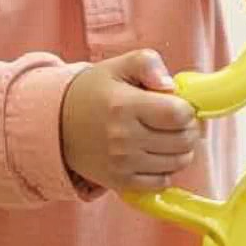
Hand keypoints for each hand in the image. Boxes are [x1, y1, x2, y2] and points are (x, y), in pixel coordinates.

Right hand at [60, 50, 199, 192]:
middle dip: (189, 129)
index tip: (179, 106)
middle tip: (177, 122)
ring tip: (166, 136)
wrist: (57, 124)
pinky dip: (166, 169)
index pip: (180, 115)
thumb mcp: (118, 67)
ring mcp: (122, 163)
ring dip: (181, 149)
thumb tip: (171, 86)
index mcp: (124, 106)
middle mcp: (123, 138)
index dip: (188, 109)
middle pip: (184, 140)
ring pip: (179, 162)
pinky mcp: (120, 182)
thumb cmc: (94, 93)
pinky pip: (163, 181)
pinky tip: (154, 154)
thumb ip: (148, 64)